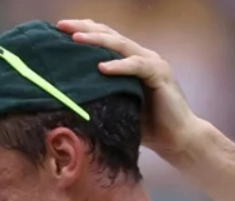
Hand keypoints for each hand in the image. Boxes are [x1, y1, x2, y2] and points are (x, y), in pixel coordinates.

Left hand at [56, 19, 208, 163]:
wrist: (176, 139)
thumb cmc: (145, 126)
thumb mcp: (116, 105)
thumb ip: (99, 94)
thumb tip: (65, 98)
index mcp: (130, 61)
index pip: (105, 38)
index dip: (83, 30)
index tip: (58, 30)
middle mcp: (142, 56)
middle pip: (110, 35)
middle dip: (84, 28)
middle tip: (61, 26)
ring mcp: (153, 63)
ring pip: (122, 45)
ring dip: (98, 41)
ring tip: (76, 39)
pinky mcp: (160, 75)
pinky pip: (137, 66)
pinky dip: (119, 66)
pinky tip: (101, 67)